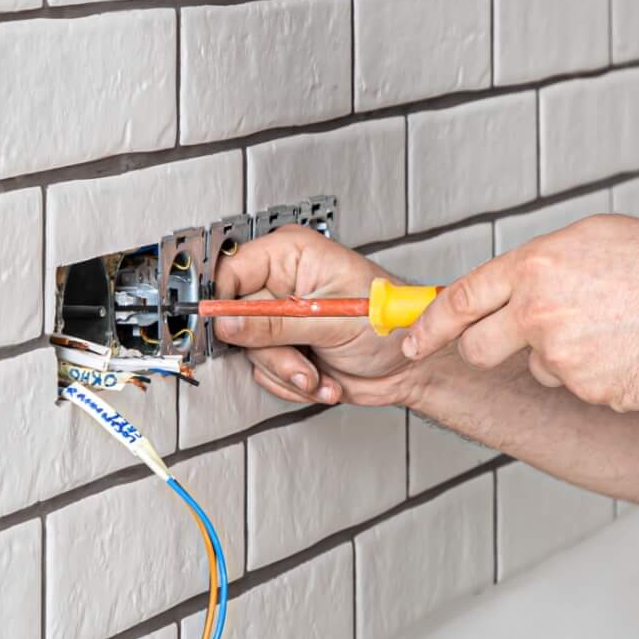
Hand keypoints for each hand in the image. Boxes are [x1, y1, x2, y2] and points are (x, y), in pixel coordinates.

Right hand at [210, 227, 424, 407]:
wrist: (412, 366)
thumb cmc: (391, 325)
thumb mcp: (333, 322)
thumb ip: (277, 323)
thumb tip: (230, 322)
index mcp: (293, 255)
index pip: (232, 271)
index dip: (226, 303)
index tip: (233, 330)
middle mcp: (283, 283)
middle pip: (236, 318)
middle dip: (273, 351)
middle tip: (303, 360)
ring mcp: (283, 318)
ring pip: (251, 351)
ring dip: (288, 372)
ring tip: (320, 371)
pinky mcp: (286, 348)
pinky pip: (265, 373)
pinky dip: (293, 383)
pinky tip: (322, 376)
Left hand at [399, 215, 638, 411]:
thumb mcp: (591, 238)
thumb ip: (541, 262)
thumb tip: (509, 282)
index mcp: (535, 267)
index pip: (460, 299)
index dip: (430, 325)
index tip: (412, 340)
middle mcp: (539, 313)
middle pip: (479, 347)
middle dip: (484, 348)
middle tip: (513, 341)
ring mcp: (562, 358)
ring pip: (539, 368)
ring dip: (561, 357)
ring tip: (610, 331)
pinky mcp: (587, 392)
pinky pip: (576, 387)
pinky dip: (596, 375)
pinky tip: (628, 352)